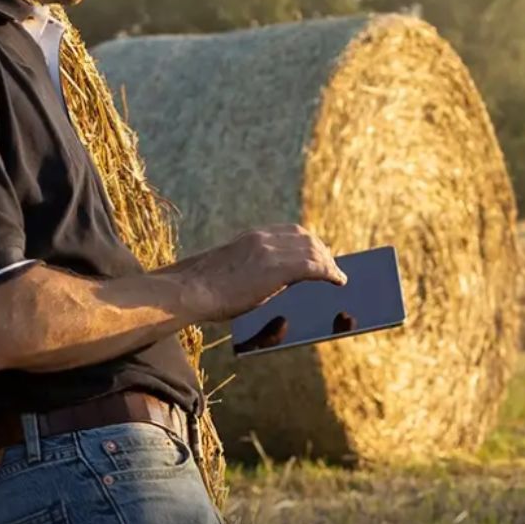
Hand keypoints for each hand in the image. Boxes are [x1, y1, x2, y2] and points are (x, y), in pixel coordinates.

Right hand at [182, 224, 345, 321]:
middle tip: (333, 265)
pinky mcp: (276, 267)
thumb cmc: (200, 289)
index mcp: (251, 237)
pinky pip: (314, 266)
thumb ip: (253, 267)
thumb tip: (274, 279)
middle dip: (322, 250)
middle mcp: (263, 238)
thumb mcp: (230, 269)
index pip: (290, 232)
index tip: (318, 250)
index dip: (308, 242)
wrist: (186, 291)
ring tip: (337, 276)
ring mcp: (270, 251)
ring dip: (329, 263)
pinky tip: (338, 281)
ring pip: (313, 250)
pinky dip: (330, 272)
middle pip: (306, 238)